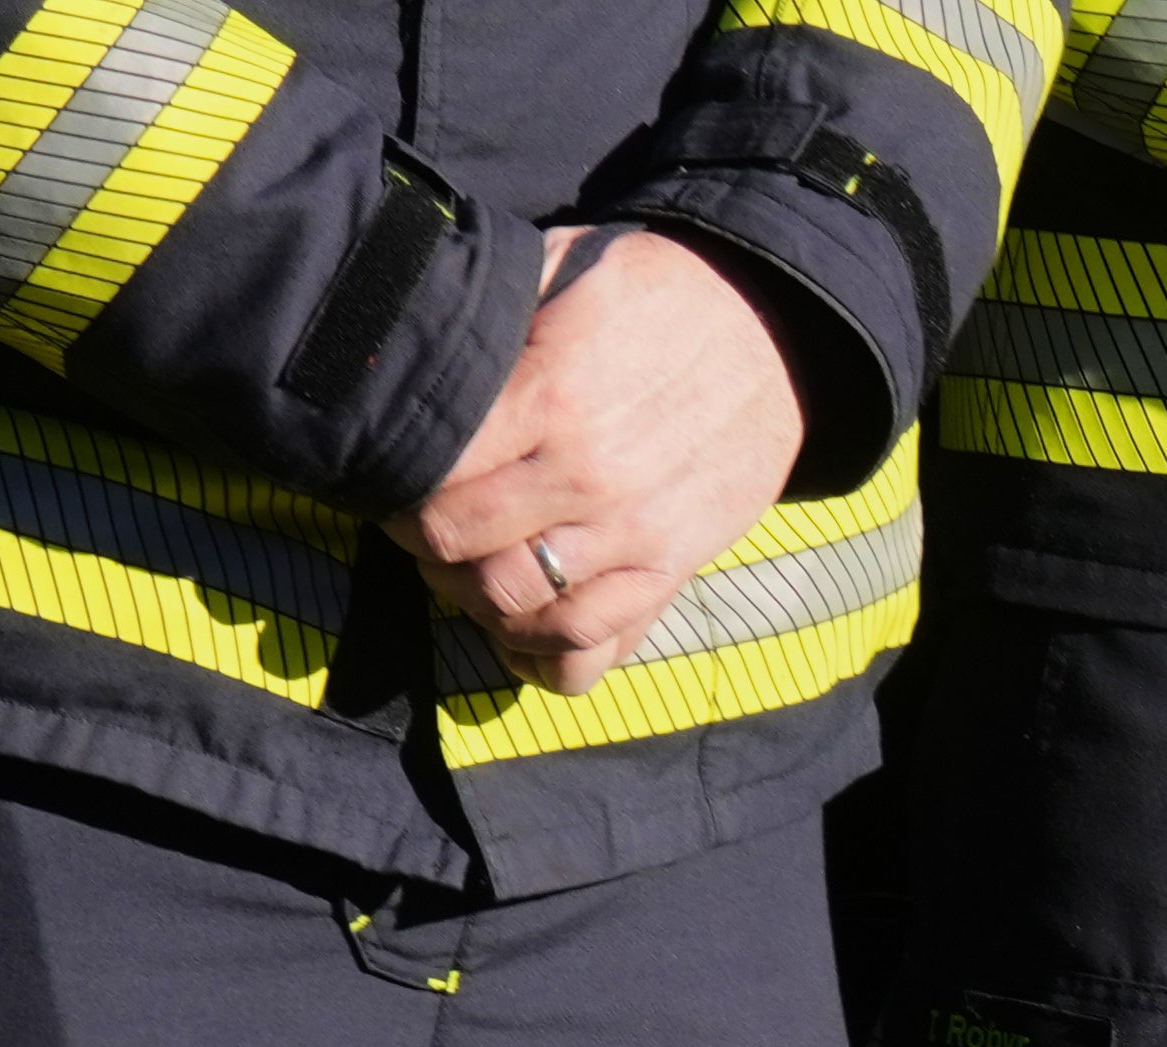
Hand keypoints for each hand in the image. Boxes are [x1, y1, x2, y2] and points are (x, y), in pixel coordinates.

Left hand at [386, 226, 805, 693]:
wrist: (776, 333)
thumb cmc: (656, 296)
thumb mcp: (562, 270)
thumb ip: (492, 319)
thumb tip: (410, 351)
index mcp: (551, 399)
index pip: (433, 477)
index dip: (392, 482)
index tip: (389, 473)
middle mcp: (591, 480)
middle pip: (463, 552)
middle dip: (423, 545)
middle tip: (420, 525)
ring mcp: (638, 535)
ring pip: (523, 610)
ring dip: (476, 602)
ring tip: (469, 572)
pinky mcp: (675, 568)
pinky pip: (601, 647)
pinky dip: (550, 656)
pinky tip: (524, 632)